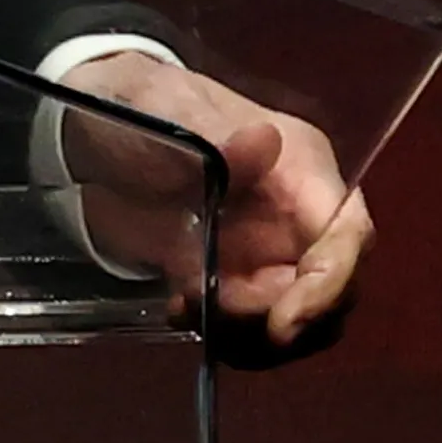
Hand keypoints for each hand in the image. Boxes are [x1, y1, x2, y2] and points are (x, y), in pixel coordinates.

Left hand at [56, 48, 373, 352]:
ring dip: (252, 336)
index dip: (331, 286)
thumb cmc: (143, 106)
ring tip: (187, 306)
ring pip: (298, 320)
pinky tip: (178, 309)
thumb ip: (215, 133)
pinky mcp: (235, 279)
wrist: (91, 125)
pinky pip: (253, 327)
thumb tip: (264, 141)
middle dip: (281, 320)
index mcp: (302, 169)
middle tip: (214, 313)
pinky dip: (226, 335)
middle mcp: (300, 217)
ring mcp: (271, 253)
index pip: (349, 235)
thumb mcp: (169, 110)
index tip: (283, 324)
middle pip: (332, 292)